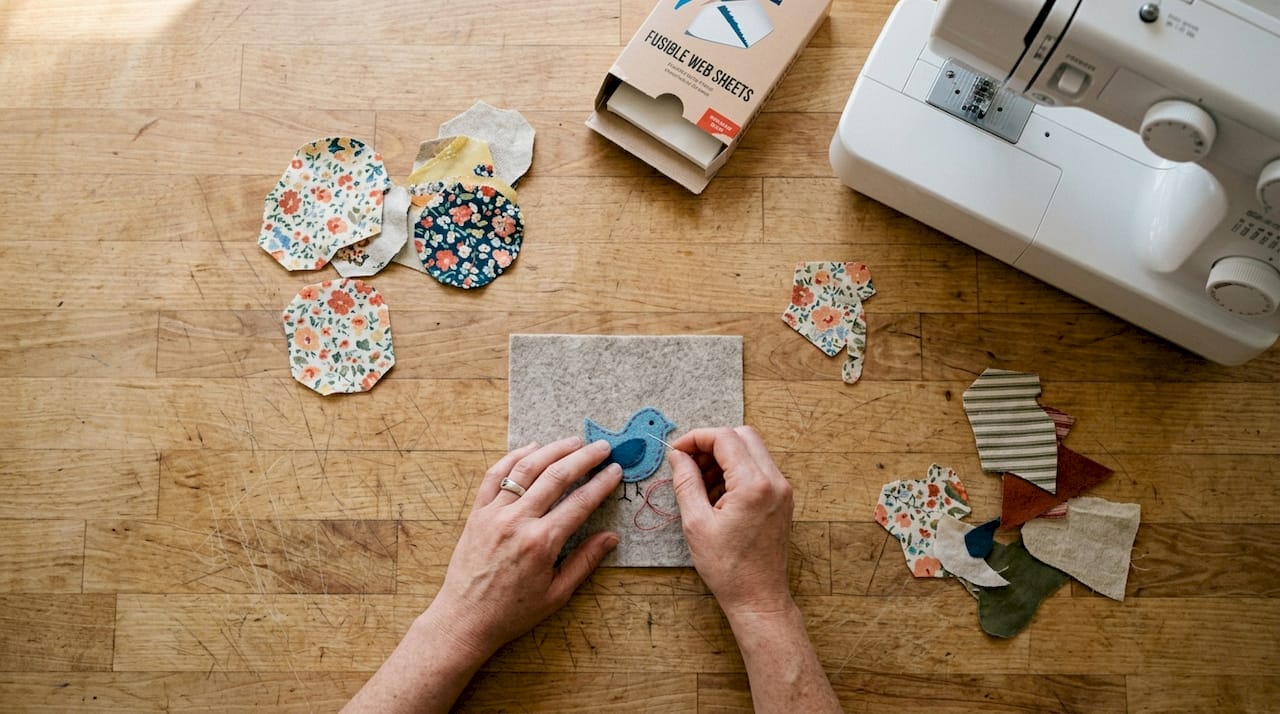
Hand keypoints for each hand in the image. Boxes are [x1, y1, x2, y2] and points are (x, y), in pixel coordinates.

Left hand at [422, 437, 622, 660]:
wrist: (465, 619)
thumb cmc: (512, 612)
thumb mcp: (557, 594)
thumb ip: (585, 561)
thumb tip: (611, 537)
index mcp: (542, 543)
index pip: (580, 502)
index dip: (601, 483)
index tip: (615, 470)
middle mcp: (518, 521)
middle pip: (556, 476)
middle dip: (583, 458)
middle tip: (601, 447)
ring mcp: (494, 513)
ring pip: (526, 468)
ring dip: (552, 449)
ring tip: (573, 442)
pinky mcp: (477, 512)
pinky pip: (495, 475)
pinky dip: (514, 456)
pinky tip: (532, 448)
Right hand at [669, 426, 793, 615]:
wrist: (758, 597)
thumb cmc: (727, 568)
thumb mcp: (696, 523)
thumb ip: (686, 482)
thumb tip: (678, 456)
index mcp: (754, 485)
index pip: (725, 438)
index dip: (696, 438)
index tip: (676, 451)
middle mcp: (774, 481)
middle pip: (742, 436)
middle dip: (711, 443)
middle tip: (688, 463)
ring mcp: (782, 490)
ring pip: (751, 450)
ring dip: (723, 457)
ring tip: (699, 482)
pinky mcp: (782, 499)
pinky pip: (758, 469)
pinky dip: (735, 471)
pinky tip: (716, 493)